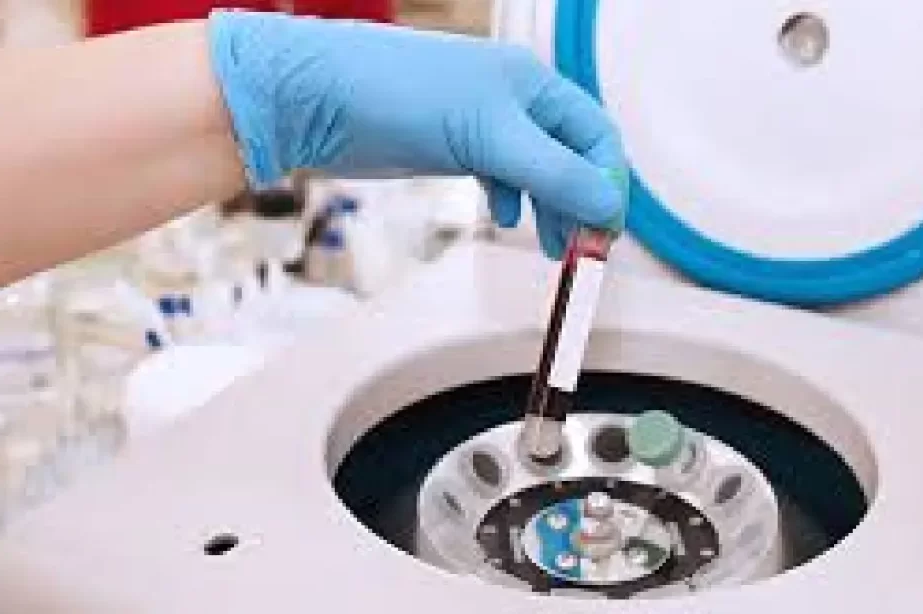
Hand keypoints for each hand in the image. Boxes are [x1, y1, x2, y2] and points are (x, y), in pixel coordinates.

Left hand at [208, 11, 627, 257]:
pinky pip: (500, 173)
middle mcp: (512, 99)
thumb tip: (607, 206)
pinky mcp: (452, 145)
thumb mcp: (488, 136)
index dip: (606, 184)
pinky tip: (503, 216)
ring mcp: (480, 122)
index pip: (595, 135)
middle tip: (581, 249)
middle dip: (579, 202)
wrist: (314, 98)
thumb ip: (552, 173)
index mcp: (532, 82)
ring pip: (536, 169)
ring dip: (548, 207)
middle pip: (569, 156)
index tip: (604, 232)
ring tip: (550, 246)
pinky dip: (510, 198)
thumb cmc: (397, 95)